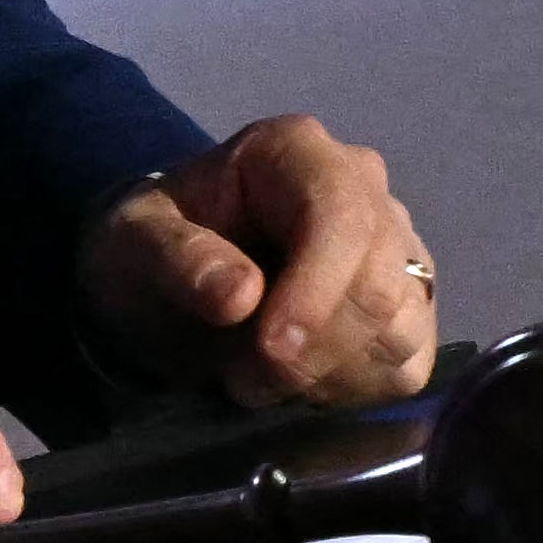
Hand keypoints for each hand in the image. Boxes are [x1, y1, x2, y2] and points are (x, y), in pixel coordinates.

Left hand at [77, 114, 438, 411]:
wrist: (168, 281)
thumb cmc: (151, 248)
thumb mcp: (133, 243)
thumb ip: (178, 258)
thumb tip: (240, 295)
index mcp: (296, 151)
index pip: (342, 216)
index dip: (315, 291)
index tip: (269, 350)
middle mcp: (363, 187)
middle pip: (378, 283)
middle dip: (312, 350)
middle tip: (241, 378)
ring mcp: (395, 247)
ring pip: (400, 329)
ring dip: (327, 375)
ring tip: (260, 376)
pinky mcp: (409, 307)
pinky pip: (408, 365)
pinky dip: (354, 391)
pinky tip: (302, 384)